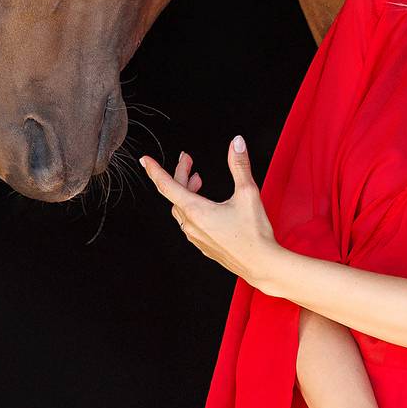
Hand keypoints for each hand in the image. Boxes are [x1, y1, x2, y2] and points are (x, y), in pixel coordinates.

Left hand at [139, 137, 281, 287]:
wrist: (261, 264)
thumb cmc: (254, 233)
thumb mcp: (248, 193)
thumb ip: (240, 165)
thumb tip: (237, 143)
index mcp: (196, 210)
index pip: (167, 186)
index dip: (154, 170)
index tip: (145, 160)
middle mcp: (191, 225)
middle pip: (175, 195)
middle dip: (180, 174)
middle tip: (188, 160)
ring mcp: (196, 237)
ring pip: (181, 209)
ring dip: (186, 192)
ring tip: (198, 181)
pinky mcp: (203, 245)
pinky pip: (189, 223)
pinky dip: (192, 207)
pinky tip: (206, 205)